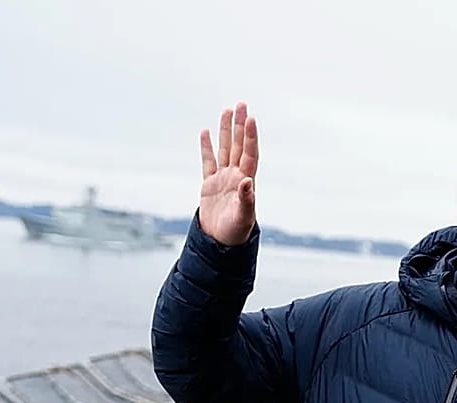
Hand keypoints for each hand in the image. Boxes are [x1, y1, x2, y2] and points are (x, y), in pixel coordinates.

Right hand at [197, 101, 258, 245]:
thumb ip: (246, 199)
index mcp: (246, 182)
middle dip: (240, 126)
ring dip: (226, 131)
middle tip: (241, 104)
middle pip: (239, 145)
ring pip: (225, 149)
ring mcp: (223, 179)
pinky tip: (206, 132)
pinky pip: (208, 161)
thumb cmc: (236, 232)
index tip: (250, 119)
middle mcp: (236, 176)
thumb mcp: (243, 217)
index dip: (250, 137)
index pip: (250, 154)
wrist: (221, 243)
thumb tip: (247, 181)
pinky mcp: (210, 184)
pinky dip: (207, 147)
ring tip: (227, 111)